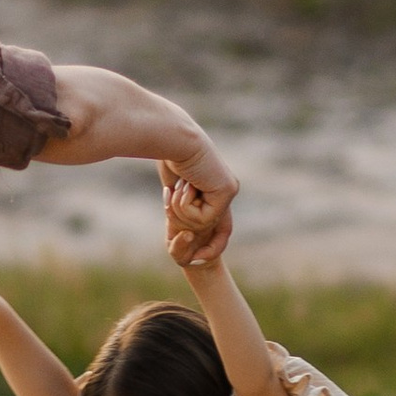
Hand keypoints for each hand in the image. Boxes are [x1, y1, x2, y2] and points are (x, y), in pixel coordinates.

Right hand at [159, 140, 235, 271]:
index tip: (196, 258)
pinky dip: (186, 207)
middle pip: (217, 233)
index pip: (219, 225)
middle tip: (173, 208)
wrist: (171, 137)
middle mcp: (227, 188)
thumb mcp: (174, 186)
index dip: (209, 245)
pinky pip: (204, 218)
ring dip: (182, 211)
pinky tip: (186, 185)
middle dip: (195, 235)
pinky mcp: (227, 190)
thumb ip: (181, 202)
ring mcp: (229, 190)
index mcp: (215, 186)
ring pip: (203, 225)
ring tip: (179, 187)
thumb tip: (176, 218)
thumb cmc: (166, 155)